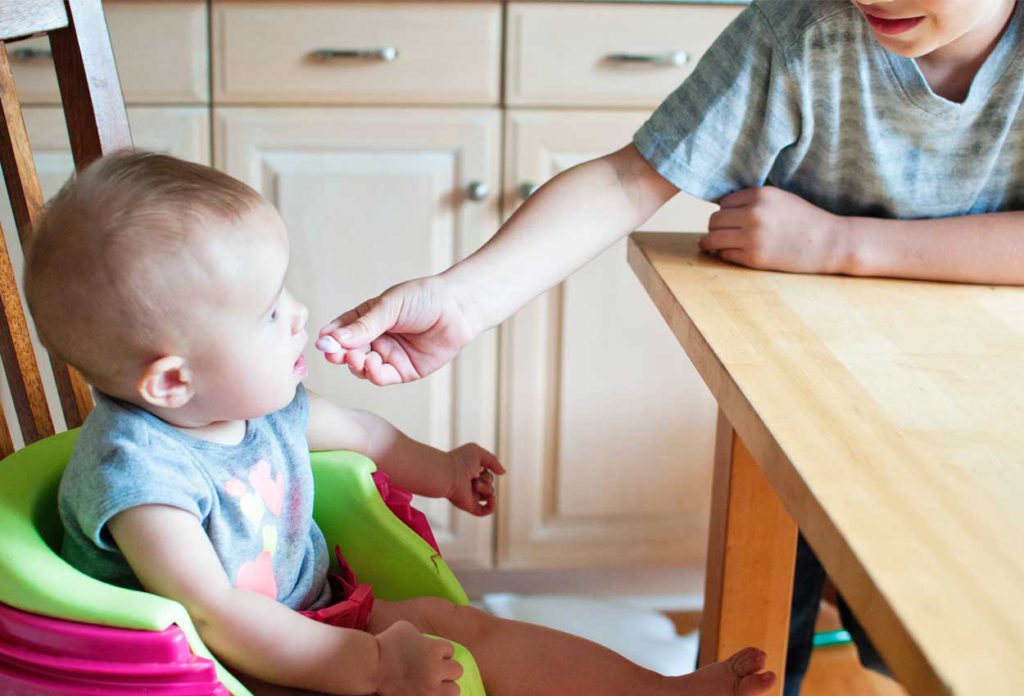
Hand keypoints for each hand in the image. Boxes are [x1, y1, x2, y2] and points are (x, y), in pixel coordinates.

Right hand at [316, 276, 475, 385]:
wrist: (458, 309)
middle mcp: (375, 339)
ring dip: (355, 365)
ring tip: (357, 358)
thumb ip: (363, 325)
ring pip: (361, 368)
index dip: (330, 338)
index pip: (341, 330)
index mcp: (367, 319)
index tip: (322, 342)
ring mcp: (388, 356)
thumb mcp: (389, 307)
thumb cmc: (424, 298)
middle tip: (335, 354)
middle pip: (348, 352)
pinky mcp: (404, 371)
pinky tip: (373, 364)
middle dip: (339, 354)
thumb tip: (333, 338)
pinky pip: (382, 377)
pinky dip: (373, 374)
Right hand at [375, 620, 462, 695]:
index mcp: (434, 649)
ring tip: (435, 686)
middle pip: (457, 670)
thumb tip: (425, 642)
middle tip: (435, 671)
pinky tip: (426, 693)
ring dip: (446, 687)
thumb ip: (422, 636)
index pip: (450, 651)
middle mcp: (436, 670)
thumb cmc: (386, 643)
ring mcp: (429, 689)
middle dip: (447, 670)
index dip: (441, 652)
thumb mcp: (406, 628)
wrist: (371, 665)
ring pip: (454, 691)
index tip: (431, 655)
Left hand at [445, 443, 504, 515]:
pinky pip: (484, 511)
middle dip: (487, 479)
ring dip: (486, 488)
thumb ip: (493, 460)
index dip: (487, 469)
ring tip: (474, 484)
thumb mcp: (478, 453)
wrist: (448, 474)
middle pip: (490, 484)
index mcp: (470, 473)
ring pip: (489, 495)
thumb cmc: (459, 461)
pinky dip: (491, 506)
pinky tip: (491, 499)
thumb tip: (503, 473)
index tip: (478, 466)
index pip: (487, 473)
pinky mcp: (469, 506)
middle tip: (474, 476)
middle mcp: (470, 484)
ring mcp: (470, 495)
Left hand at [699, 187, 849, 274]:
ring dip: (712, 243)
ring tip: (715, 246)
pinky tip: (733, 254)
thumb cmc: (804, 220)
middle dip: (717, 227)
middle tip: (724, 234)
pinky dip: (724, 255)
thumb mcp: (779, 199)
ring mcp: (752, 237)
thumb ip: (752, 200)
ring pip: (712, 238)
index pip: (723, 203)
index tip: (732, 220)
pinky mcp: (753, 258)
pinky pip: (724, 255)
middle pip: (714, 220)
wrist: (829, 243)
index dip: (726, 212)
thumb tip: (719, 208)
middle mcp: (753, 214)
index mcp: (760, 195)